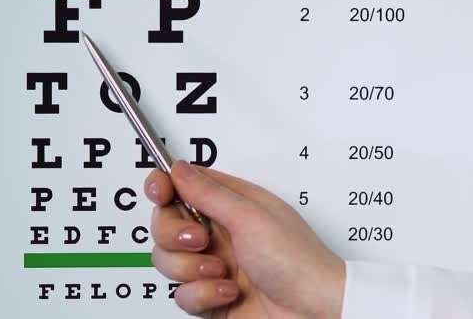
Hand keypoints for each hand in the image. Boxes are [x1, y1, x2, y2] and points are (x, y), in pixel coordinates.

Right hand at [144, 160, 345, 317]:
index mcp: (230, 204)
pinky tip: (229, 292)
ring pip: (167, 260)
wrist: (313, 311)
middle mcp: (217, 232)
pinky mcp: (209, 295)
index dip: (164, 186)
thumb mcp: (250, 217)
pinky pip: (182, 293)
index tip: (160, 191)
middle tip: (200, 240)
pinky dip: (204, 294)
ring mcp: (212, 264)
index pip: (183, 186)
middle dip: (175, 234)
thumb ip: (208, 193)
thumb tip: (179, 169)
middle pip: (165, 223)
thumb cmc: (298, 261)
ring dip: (192, 268)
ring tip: (222, 270)